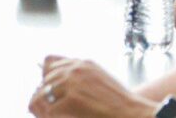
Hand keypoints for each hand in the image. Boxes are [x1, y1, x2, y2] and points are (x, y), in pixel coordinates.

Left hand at [28, 56, 156, 116]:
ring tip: (53, 113)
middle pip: (44, 78)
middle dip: (46, 94)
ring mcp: (72, 83)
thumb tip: (55, 79)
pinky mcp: (71, 99)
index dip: (48, 77)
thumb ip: (80, 76)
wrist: (133, 114)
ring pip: (42, 93)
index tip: (52, 89)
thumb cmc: (120, 103)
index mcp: (82, 63)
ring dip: (46, 106)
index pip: (49, 62)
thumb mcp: (99, 79)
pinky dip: (51, 116)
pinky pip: (48, 108)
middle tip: (51, 106)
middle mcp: (75, 69)